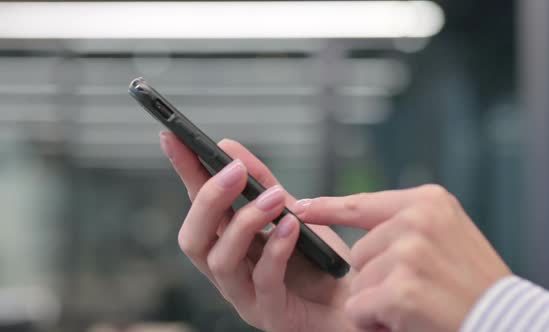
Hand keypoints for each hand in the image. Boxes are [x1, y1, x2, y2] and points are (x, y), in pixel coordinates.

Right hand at [159, 132, 357, 331]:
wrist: (359, 299)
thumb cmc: (322, 262)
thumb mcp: (293, 213)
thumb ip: (262, 185)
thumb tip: (228, 147)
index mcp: (229, 247)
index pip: (197, 207)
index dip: (184, 174)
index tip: (173, 138)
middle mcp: (229, 273)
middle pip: (193, 240)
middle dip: (208, 201)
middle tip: (233, 170)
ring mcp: (246, 297)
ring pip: (221, 262)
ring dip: (244, 222)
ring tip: (272, 197)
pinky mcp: (273, 316)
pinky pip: (264, 281)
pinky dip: (275, 249)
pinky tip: (292, 225)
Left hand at [296, 185, 511, 331]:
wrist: (508, 322)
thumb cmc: (476, 286)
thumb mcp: (447, 236)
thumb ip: (406, 226)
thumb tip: (357, 235)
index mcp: (428, 202)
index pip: (362, 204)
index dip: (327, 208)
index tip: (299, 207)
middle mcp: (417, 220)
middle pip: (359, 252)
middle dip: (377, 278)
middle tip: (418, 291)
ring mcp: (409, 252)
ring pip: (358, 282)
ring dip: (378, 303)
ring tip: (418, 306)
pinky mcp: (401, 288)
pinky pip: (360, 308)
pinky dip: (375, 323)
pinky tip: (408, 322)